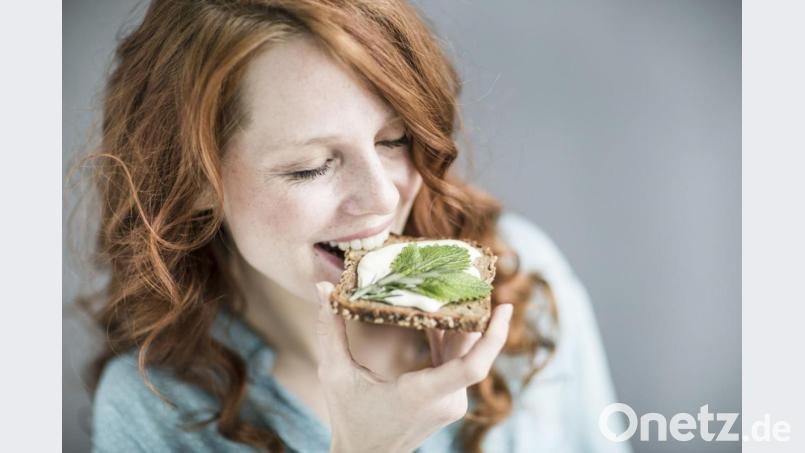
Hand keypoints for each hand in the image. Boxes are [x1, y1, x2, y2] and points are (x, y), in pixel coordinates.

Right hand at [314, 281, 512, 452]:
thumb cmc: (349, 418)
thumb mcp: (335, 374)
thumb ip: (331, 331)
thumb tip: (322, 288)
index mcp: (421, 394)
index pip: (472, 367)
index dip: (494, 337)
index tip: (505, 308)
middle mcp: (445, 400)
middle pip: (471, 351)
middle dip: (477, 314)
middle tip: (476, 277)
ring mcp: (450, 403)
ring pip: (466, 356)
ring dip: (463, 324)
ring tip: (461, 287)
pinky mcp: (448, 402)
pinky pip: (457, 365)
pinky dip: (451, 339)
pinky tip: (442, 313)